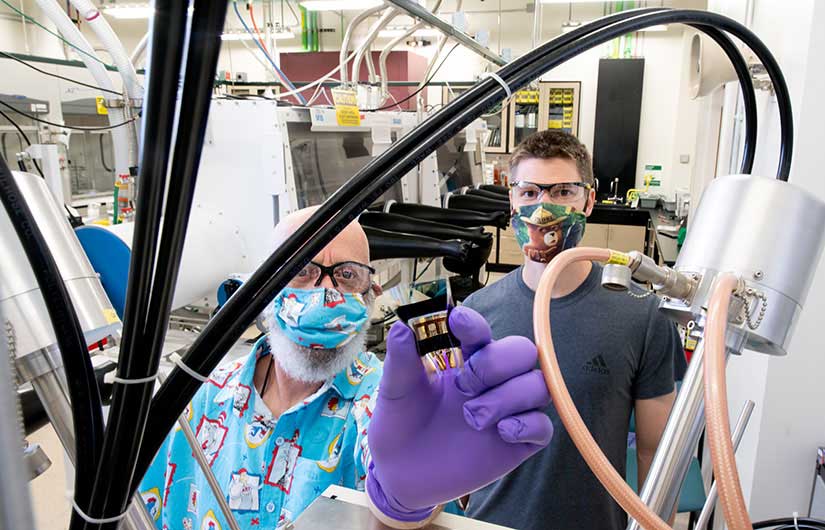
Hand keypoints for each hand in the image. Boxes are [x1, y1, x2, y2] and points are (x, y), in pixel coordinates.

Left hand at [366, 306, 552, 523]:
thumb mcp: (395, 390)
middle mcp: (492, 381)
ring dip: (508, 397)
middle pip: (524, 351)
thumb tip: (401, 326)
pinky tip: (501, 432)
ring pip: (539, 386)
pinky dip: (527, 425)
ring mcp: (507, 411)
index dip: (475, 324)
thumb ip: (402, 359)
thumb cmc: (400, 424)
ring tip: (472, 418)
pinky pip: (544, 427)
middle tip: (465, 386)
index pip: (482, 332)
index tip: (456, 322)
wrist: (400, 473)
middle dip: (497, 363)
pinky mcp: (516, 443)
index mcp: (465, 360)